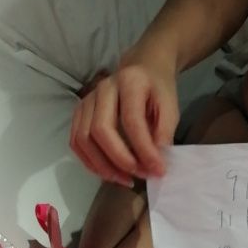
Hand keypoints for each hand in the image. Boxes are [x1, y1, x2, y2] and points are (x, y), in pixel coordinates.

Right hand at [69, 54, 179, 186]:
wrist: (143, 68)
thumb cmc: (157, 89)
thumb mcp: (170, 106)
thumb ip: (165, 132)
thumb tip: (155, 163)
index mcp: (129, 82)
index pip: (131, 121)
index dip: (144, 150)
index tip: (158, 170)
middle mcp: (103, 88)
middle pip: (101, 130)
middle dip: (120, 159)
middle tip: (140, 175)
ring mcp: (87, 100)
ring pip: (84, 139)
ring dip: (103, 166)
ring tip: (125, 179)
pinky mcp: (80, 112)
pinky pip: (76, 142)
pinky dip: (90, 162)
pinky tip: (109, 173)